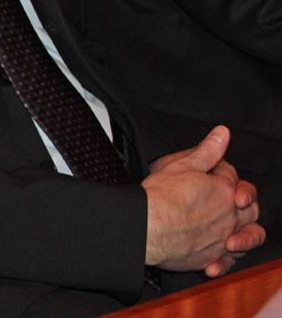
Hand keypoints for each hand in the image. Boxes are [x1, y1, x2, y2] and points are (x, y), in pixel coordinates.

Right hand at [142, 126, 263, 274]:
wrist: (147, 227)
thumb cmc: (161, 197)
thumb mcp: (182, 165)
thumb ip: (207, 151)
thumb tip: (223, 134)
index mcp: (225, 191)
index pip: (232, 177)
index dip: (220, 171)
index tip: (208, 172)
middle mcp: (229, 216)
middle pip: (250, 208)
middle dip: (243, 202)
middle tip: (229, 199)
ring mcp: (222, 239)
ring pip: (248, 237)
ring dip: (245, 234)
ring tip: (232, 231)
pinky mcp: (210, 257)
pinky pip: (228, 262)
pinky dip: (225, 261)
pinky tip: (216, 259)